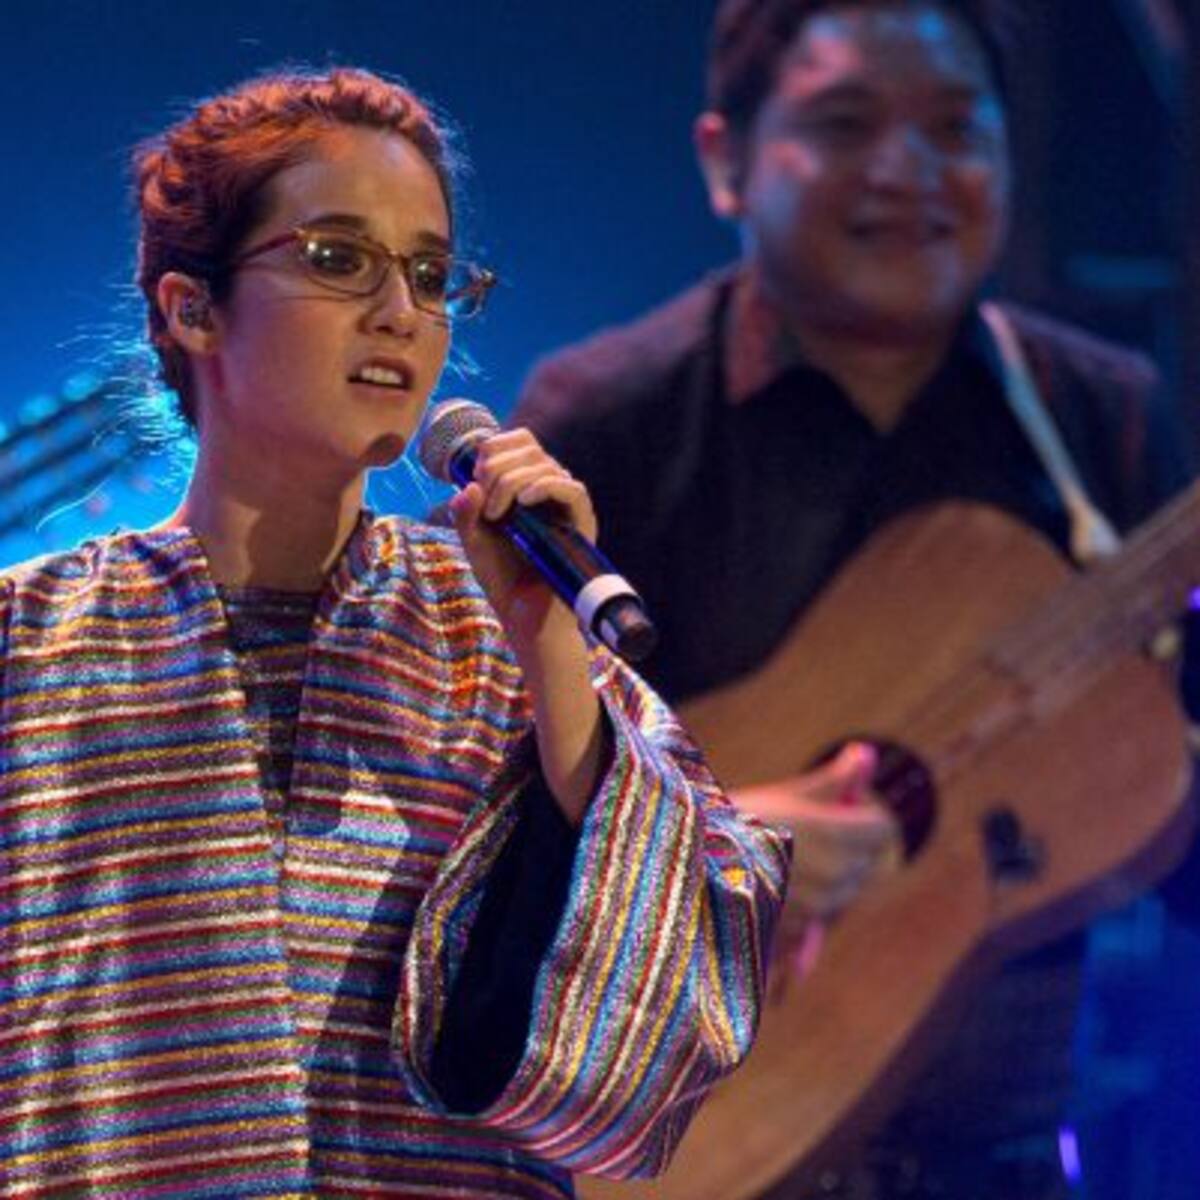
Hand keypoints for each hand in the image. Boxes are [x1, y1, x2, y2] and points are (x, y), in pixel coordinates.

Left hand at [449, 427, 596, 652]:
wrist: (526, 618)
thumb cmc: (503, 580)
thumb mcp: (474, 542)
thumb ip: (465, 514)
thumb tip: (468, 485)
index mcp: (525, 486)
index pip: (520, 441)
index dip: (495, 447)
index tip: (476, 476)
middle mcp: (549, 491)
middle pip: (530, 448)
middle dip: (497, 467)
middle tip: (485, 503)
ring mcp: (567, 506)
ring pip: (547, 465)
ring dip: (512, 482)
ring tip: (498, 515)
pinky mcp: (581, 524)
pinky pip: (573, 488)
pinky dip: (546, 486)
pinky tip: (525, 502)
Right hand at [737, 740, 901, 947]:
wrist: (684, 862)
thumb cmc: (735, 821)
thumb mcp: (788, 794)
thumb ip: (834, 780)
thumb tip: (866, 753)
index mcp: (835, 835)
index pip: (883, 830)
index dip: (864, 815)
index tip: (842, 808)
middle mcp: (832, 877)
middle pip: (866, 862)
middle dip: (850, 846)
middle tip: (810, 830)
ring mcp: (814, 911)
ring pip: (842, 893)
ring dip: (828, 878)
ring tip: (787, 858)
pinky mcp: (795, 936)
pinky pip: (818, 922)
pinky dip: (808, 909)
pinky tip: (784, 893)